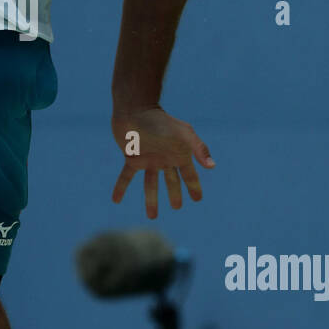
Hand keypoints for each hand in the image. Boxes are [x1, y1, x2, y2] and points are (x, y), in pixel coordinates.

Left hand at [111, 104, 214, 218]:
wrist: (135, 111)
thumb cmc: (161, 122)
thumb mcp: (184, 134)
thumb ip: (199, 148)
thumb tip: (212, 166)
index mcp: (178, 154)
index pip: (189, 175)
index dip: (194, 187)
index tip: (198, 199)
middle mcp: (164, 159)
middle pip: (171, 181)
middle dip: (175, 194)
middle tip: (177, 207)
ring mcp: (148, 160)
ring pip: (150, 184)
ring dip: (151, 199)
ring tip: (152, 216)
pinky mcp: (131, 159)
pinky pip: (126, 177)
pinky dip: (121, 188)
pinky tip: (116, 200)